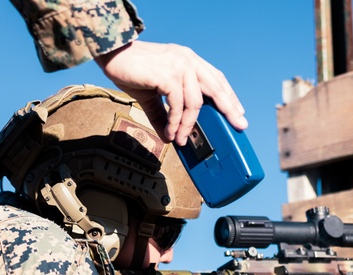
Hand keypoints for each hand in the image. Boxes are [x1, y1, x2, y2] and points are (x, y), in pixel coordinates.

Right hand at [94, 40, 246, 144]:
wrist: (112, 56)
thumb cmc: (131, 70)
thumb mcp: (152, 94)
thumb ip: (163, 114)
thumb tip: (168, 135)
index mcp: (188, 60)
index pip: (215, 78)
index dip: (228, 96)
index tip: (237, 111)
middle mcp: (187, 60)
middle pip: (216, 88)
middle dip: (230, 109)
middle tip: (239, 125)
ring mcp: (179, 66)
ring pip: (196, 103)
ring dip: (189, 125)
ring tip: (184, 139)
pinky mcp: (169, 75)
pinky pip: (178, 106)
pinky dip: (176, 122)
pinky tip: (172, 132)